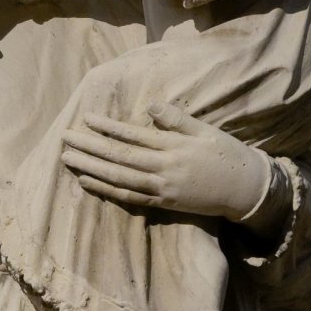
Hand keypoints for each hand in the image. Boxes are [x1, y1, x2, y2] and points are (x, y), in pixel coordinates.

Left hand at [61, 102, 271, 221]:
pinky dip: (106, 189)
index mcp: (173, 147)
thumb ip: (176, 119)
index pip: (132, 136)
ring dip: (90, 168)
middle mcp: (163, 168)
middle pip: (118, 157)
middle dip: (89, 147)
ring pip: (118, 178)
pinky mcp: (162, 203)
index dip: (107, 128)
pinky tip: (87, 181)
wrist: (245, 189)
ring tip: (68, 159)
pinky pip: (128, 196)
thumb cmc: (226, 154)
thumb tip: (150, 107)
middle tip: (64, 138)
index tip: (85, 119)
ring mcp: (161, 188)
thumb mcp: (205, 131)